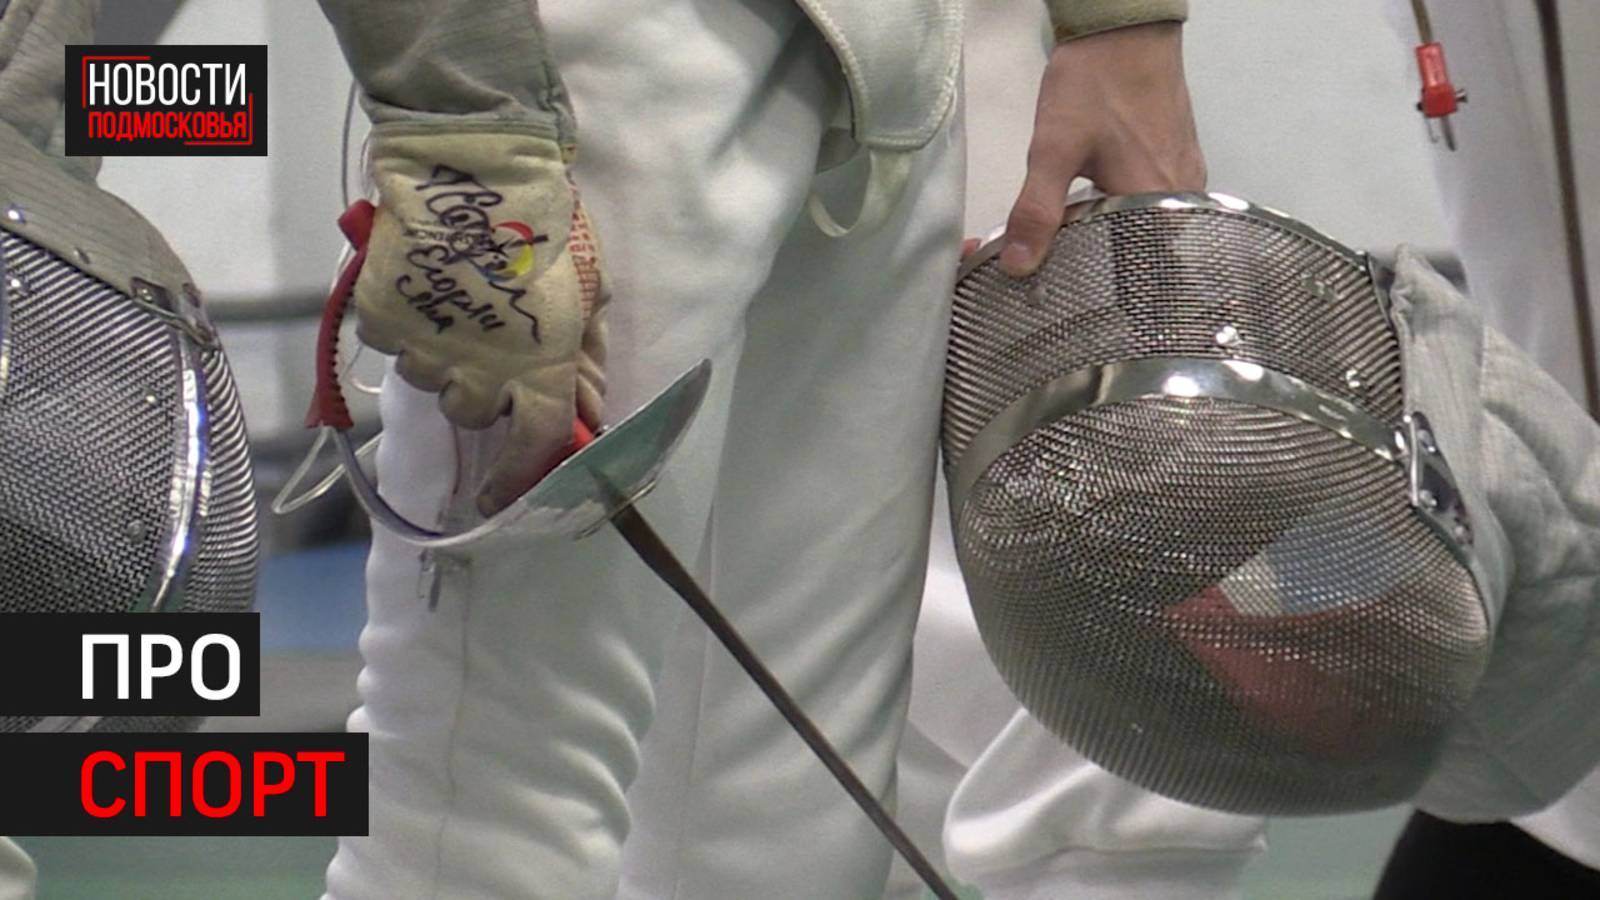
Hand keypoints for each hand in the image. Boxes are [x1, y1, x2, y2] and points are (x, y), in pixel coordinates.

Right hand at [354, 128, 607, 514]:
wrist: (476, 172)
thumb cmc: (546, 228)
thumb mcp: (590, 293)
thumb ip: (590, 358)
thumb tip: (594, 410)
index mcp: (540, 373)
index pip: (533, 450)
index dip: (516, 481)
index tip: (496, 498)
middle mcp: (479, 376)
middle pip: (470, 412)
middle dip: (476, 388)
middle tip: (483, 343)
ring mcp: (425, 349)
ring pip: (425, 376)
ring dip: (437, 354)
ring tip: (452, 303)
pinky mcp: (383, 319)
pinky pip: (388, 339)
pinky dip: (400, 321)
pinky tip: (419, 283)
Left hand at [1000, 22, 1205, 276]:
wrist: (1125, 29)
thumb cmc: (1096, 84)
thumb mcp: (1053, 150)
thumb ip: (1036, 210)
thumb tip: (1020, 265)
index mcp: (1156, 203)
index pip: (1137, 271)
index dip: (1102, 284)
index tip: (1071, 291)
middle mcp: (1181, 197)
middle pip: (1145, 250)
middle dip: (1107, 261)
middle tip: (1069, 269)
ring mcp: (1185, 177)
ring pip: (1149, 226)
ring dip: (1117, 233)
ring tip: (1081, 241)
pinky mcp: (1181, 159)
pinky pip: (1155, 203)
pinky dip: (1129, 210)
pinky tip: (1103, 207)